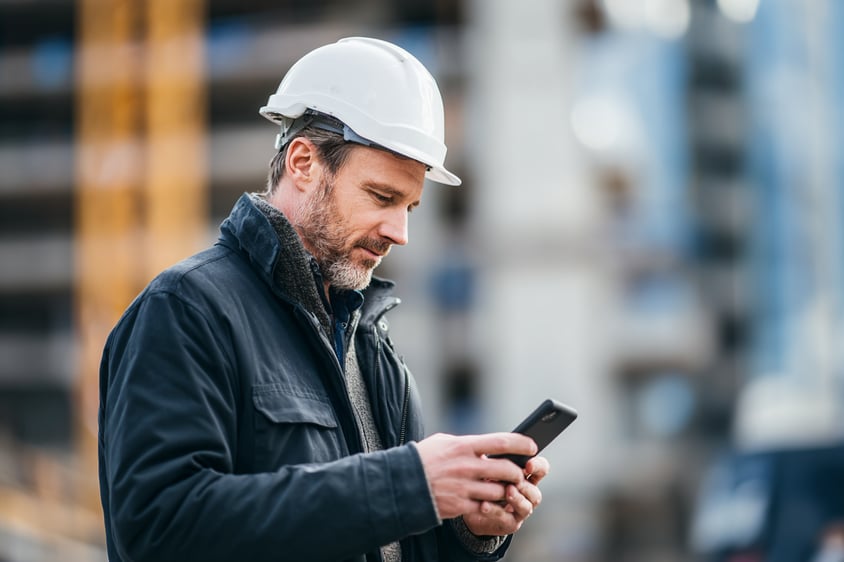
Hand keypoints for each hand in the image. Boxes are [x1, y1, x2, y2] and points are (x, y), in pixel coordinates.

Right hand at [415, 433, 536, 520]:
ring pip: (500, 491)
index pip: (501, 442)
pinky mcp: (460, 505)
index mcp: (463, 446)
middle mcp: (466, 466)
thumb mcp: (443, 442)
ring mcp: (464, 487)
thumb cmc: (423, 459)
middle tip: (520, 473)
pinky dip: (493, 505)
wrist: (401, 484)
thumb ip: (466, 444)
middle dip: (517, 473)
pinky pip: (486, 507)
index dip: (521, 443)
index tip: (532, 446)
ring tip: (505, 488)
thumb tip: (487, 446)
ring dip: (506, 491)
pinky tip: (492, 502)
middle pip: (506, 469)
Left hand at [462, 455, 549, 535]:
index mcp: (526, 476)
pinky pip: (506, 518)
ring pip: (525, 506)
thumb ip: (496, 458)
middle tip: (515, 481)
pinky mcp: (509, 523)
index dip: (538, 466)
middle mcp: (527, 494)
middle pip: (535, 490)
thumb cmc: (485, 481)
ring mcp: (520, 510)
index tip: (528, 464)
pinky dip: (495, 510)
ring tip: (506, 491)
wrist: (473, 506)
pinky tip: (484, 504)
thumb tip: (495, 446)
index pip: (541, 469)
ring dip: (516, 498)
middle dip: (524, 485)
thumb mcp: (490, 466)